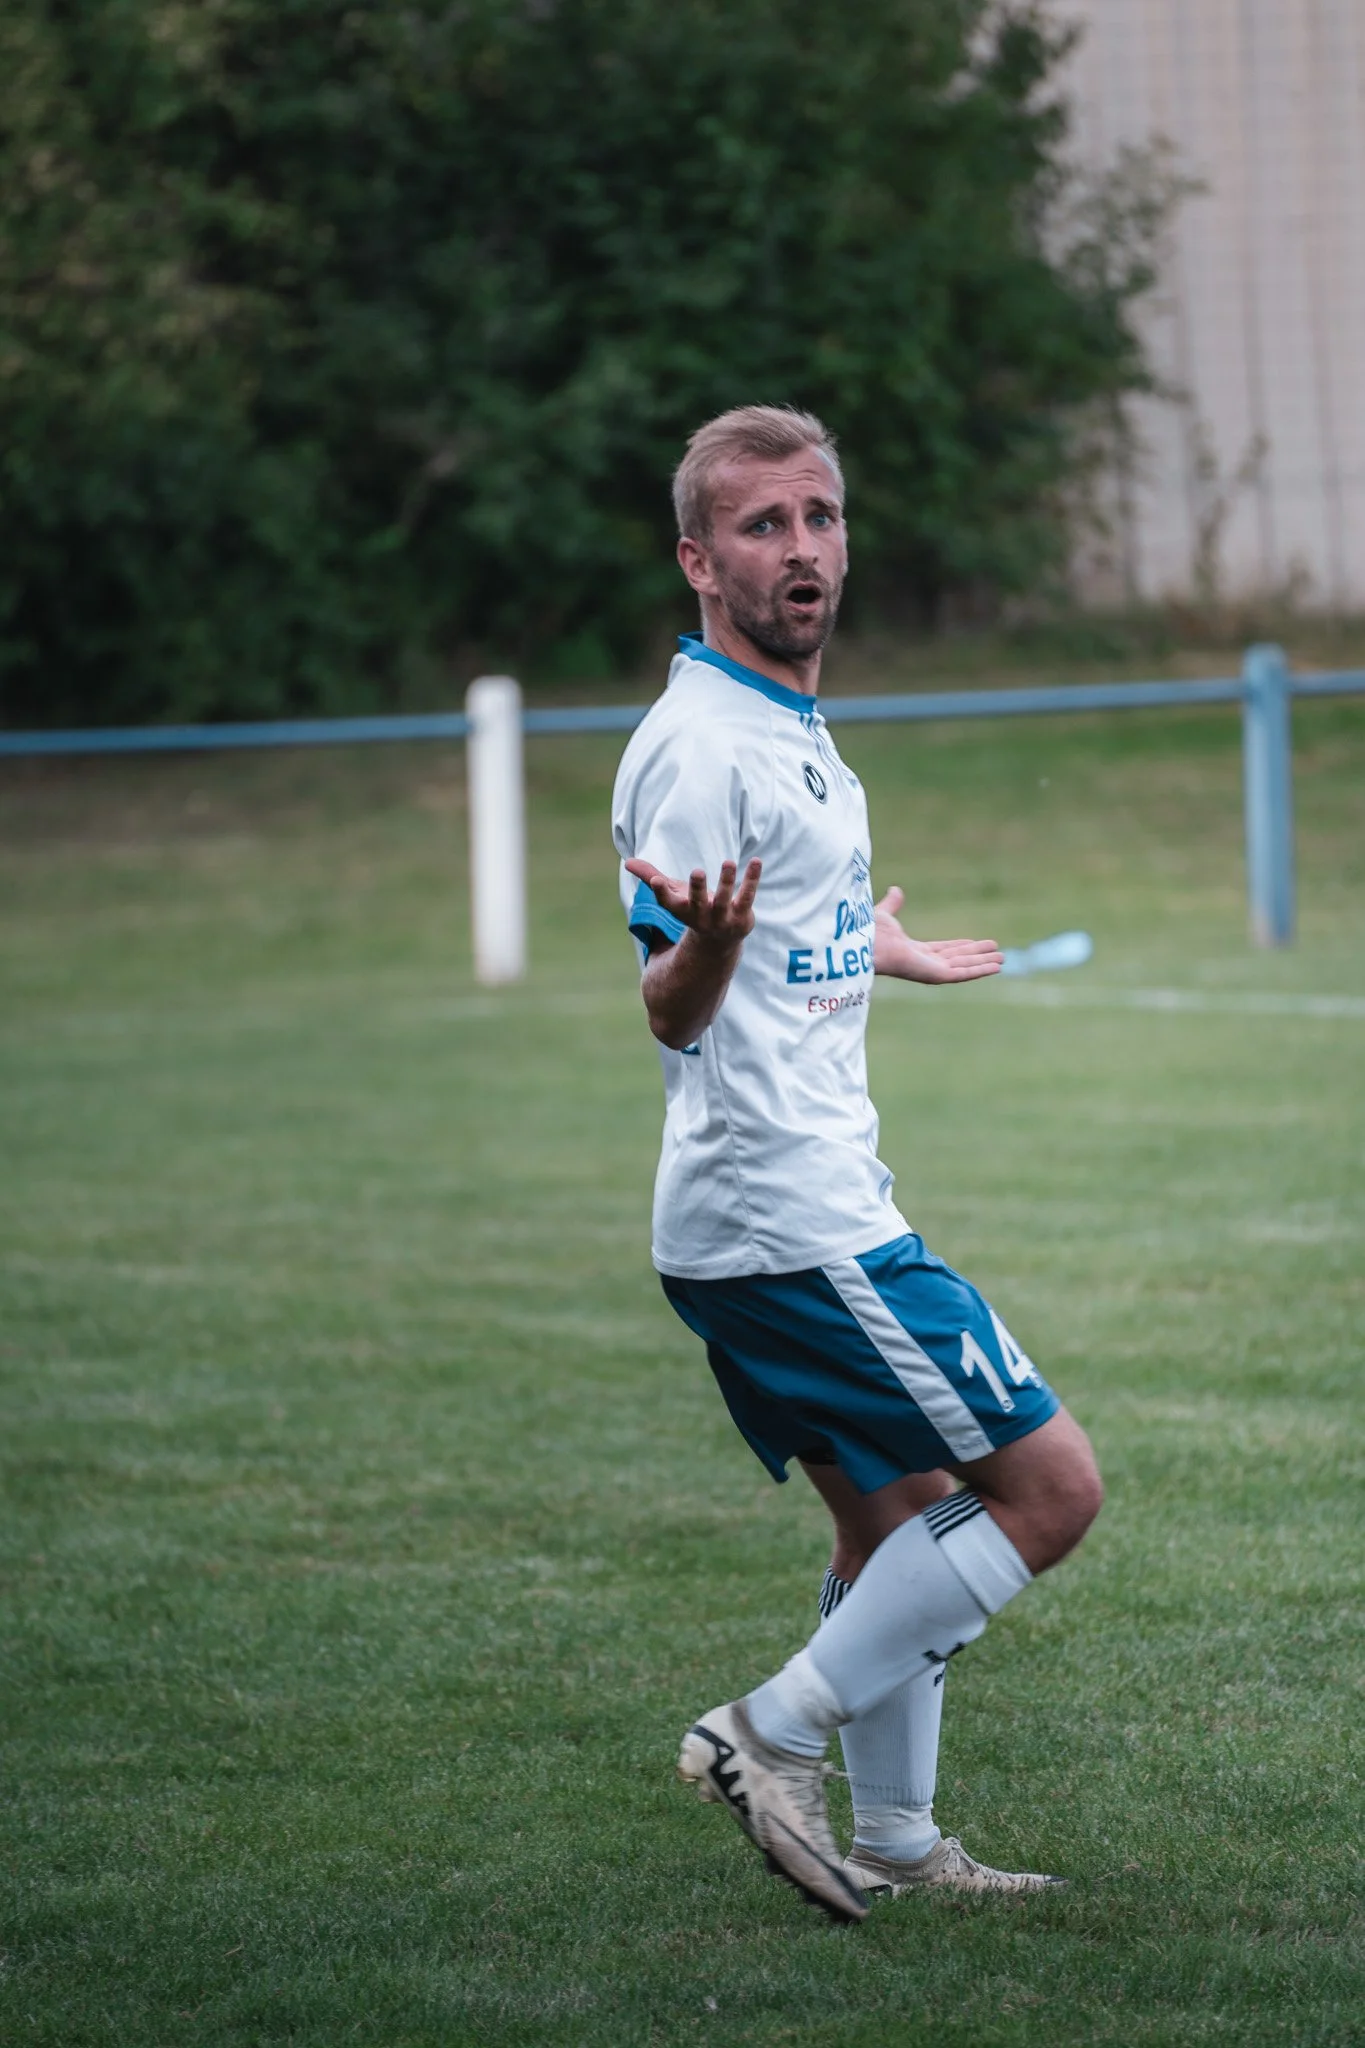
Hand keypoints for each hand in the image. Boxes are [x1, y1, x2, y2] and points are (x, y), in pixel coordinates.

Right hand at [626, 856, 761, 948]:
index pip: (668, 903)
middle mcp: (701, 917)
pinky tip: (757, 861)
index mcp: (681, 911)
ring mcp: (722, 919)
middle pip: (698, 903)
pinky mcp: (742, 916)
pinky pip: (747, 896)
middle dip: (697, 889)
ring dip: (726, 881)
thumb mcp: (672, 893)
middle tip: (697, 871)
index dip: (661, 892)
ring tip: (728, 861)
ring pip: (724, 900)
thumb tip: (627, 861)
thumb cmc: (692, 910)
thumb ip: (650, 876)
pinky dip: (752, 879)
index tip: (655, 881)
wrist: (719, 941)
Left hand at [872, 886, 1001, 983]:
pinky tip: (996, 967)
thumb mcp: (885, 914)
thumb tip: (895, 890)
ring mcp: (930, 971)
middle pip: (957, 960)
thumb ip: (892, 904)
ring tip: (1002, 959)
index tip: (976, 943)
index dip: (961, 947)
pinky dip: (980, 970)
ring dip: (983, 964)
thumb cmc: (868, 932)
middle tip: (997, 952)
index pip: (943, 950)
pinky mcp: (935, 976)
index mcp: (913, 951)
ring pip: (964, 968)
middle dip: (977, 956)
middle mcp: (923, 964)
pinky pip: (962, 974)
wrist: (863, 942)